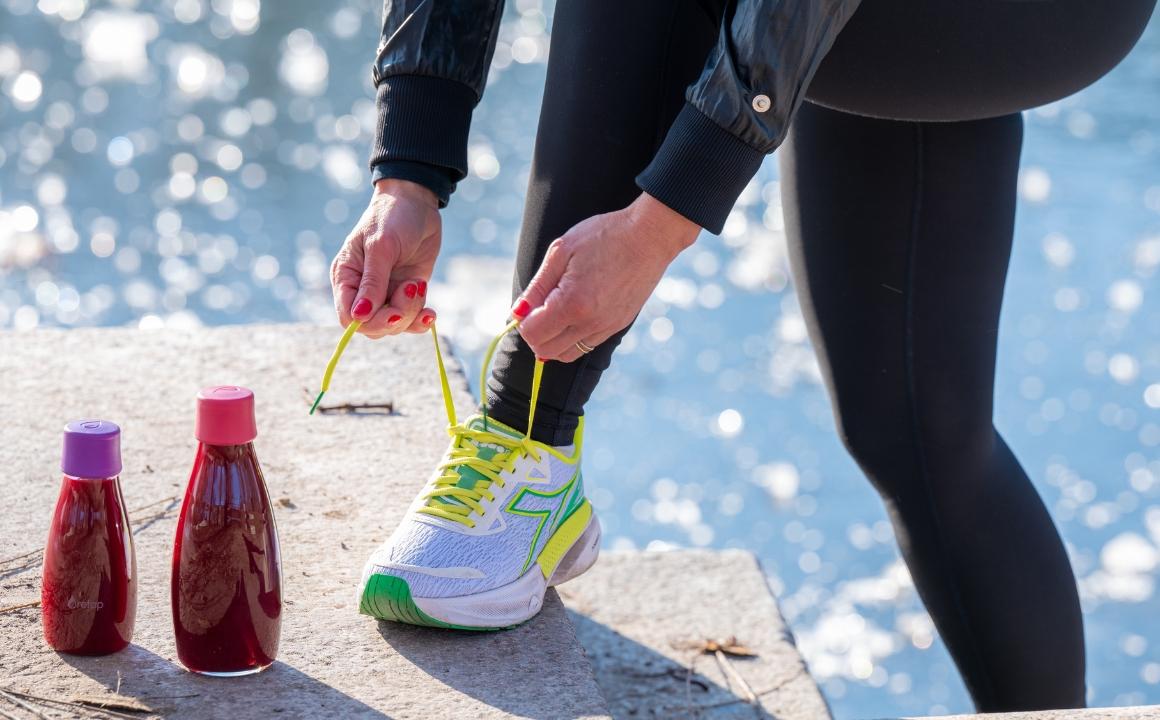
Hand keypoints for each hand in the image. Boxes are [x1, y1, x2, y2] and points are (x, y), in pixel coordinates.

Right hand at [330, 179, 440, 337]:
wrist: (417, 202)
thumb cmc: (392, 217)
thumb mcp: (381, 247)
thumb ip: (372, 283)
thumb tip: (360, 317)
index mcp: (346, 277)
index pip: (348, 317)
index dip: (368, 322)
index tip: (391, 312)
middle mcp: (363, 290)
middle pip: (372, 326)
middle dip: (394, 317)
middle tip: (410, 290)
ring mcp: (386, 293)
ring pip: (394, 325)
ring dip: (410, 312)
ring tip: (417, 284)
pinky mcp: (406, 293)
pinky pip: (411, 319)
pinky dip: (421, 320)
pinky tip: (430, 313)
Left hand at [513, 193, 699, 361]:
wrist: (649, 237)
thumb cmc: (604, 236)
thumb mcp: (561, 251)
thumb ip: (537, 286)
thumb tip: (518, 313)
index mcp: (572, 302)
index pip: (532, 334)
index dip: (523, 321)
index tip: (528, 305)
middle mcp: (590, 322)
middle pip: (546, 351)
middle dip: (535, 334)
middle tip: (538, 309)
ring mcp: (606, 328)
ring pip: (565, 355)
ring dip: (552, 339)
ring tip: (556, 312)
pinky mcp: (617, 326)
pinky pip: (586, 347)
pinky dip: (572, 338)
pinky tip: (575, 313)